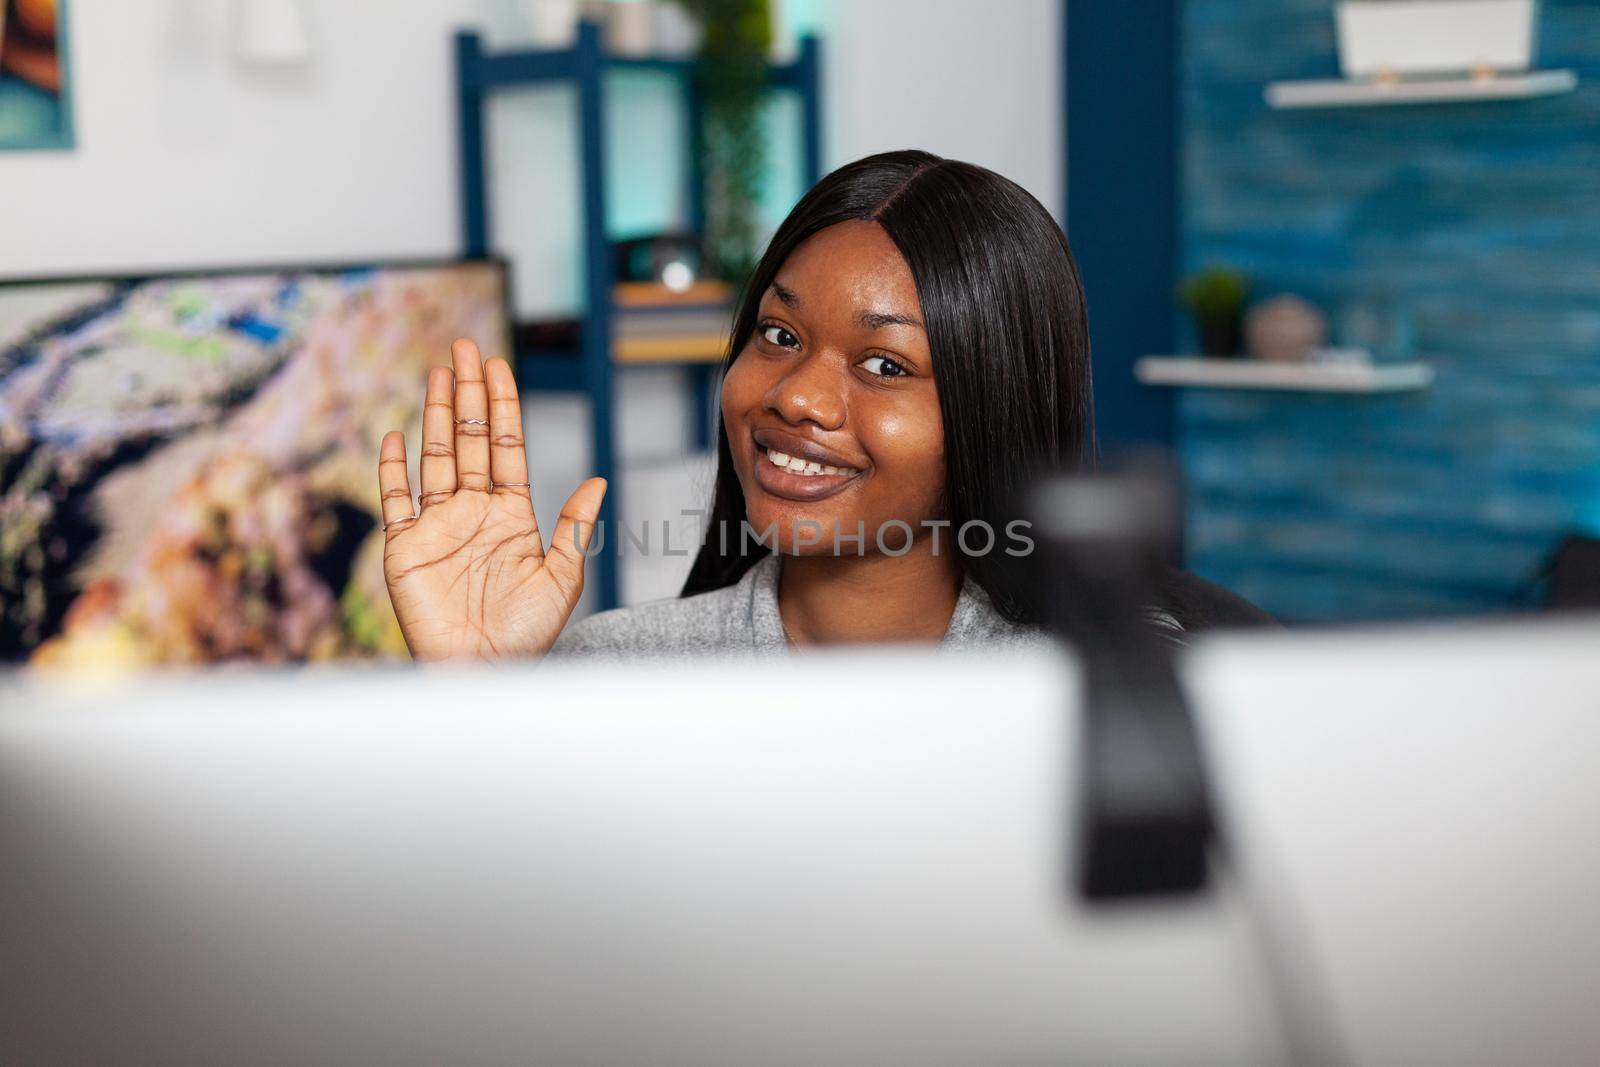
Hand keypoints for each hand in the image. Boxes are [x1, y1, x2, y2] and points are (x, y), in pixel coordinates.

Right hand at [378, 339, 605, 661]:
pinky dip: (393, 467)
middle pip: (469, 441)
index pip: (506, 447)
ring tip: (439, 373)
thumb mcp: (561, 577)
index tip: (497, 366)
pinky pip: (396, 499)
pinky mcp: (405, 547)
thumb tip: (599, 479)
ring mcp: (437, 527)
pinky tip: (395, 434)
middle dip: (468, 394)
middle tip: (465, 347)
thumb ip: (574, 526)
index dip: (501, 406)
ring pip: (435, 457)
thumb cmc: (525, 634)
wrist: (482, 672)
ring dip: (437, 416)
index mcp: (512, 515)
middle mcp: (474, 513)